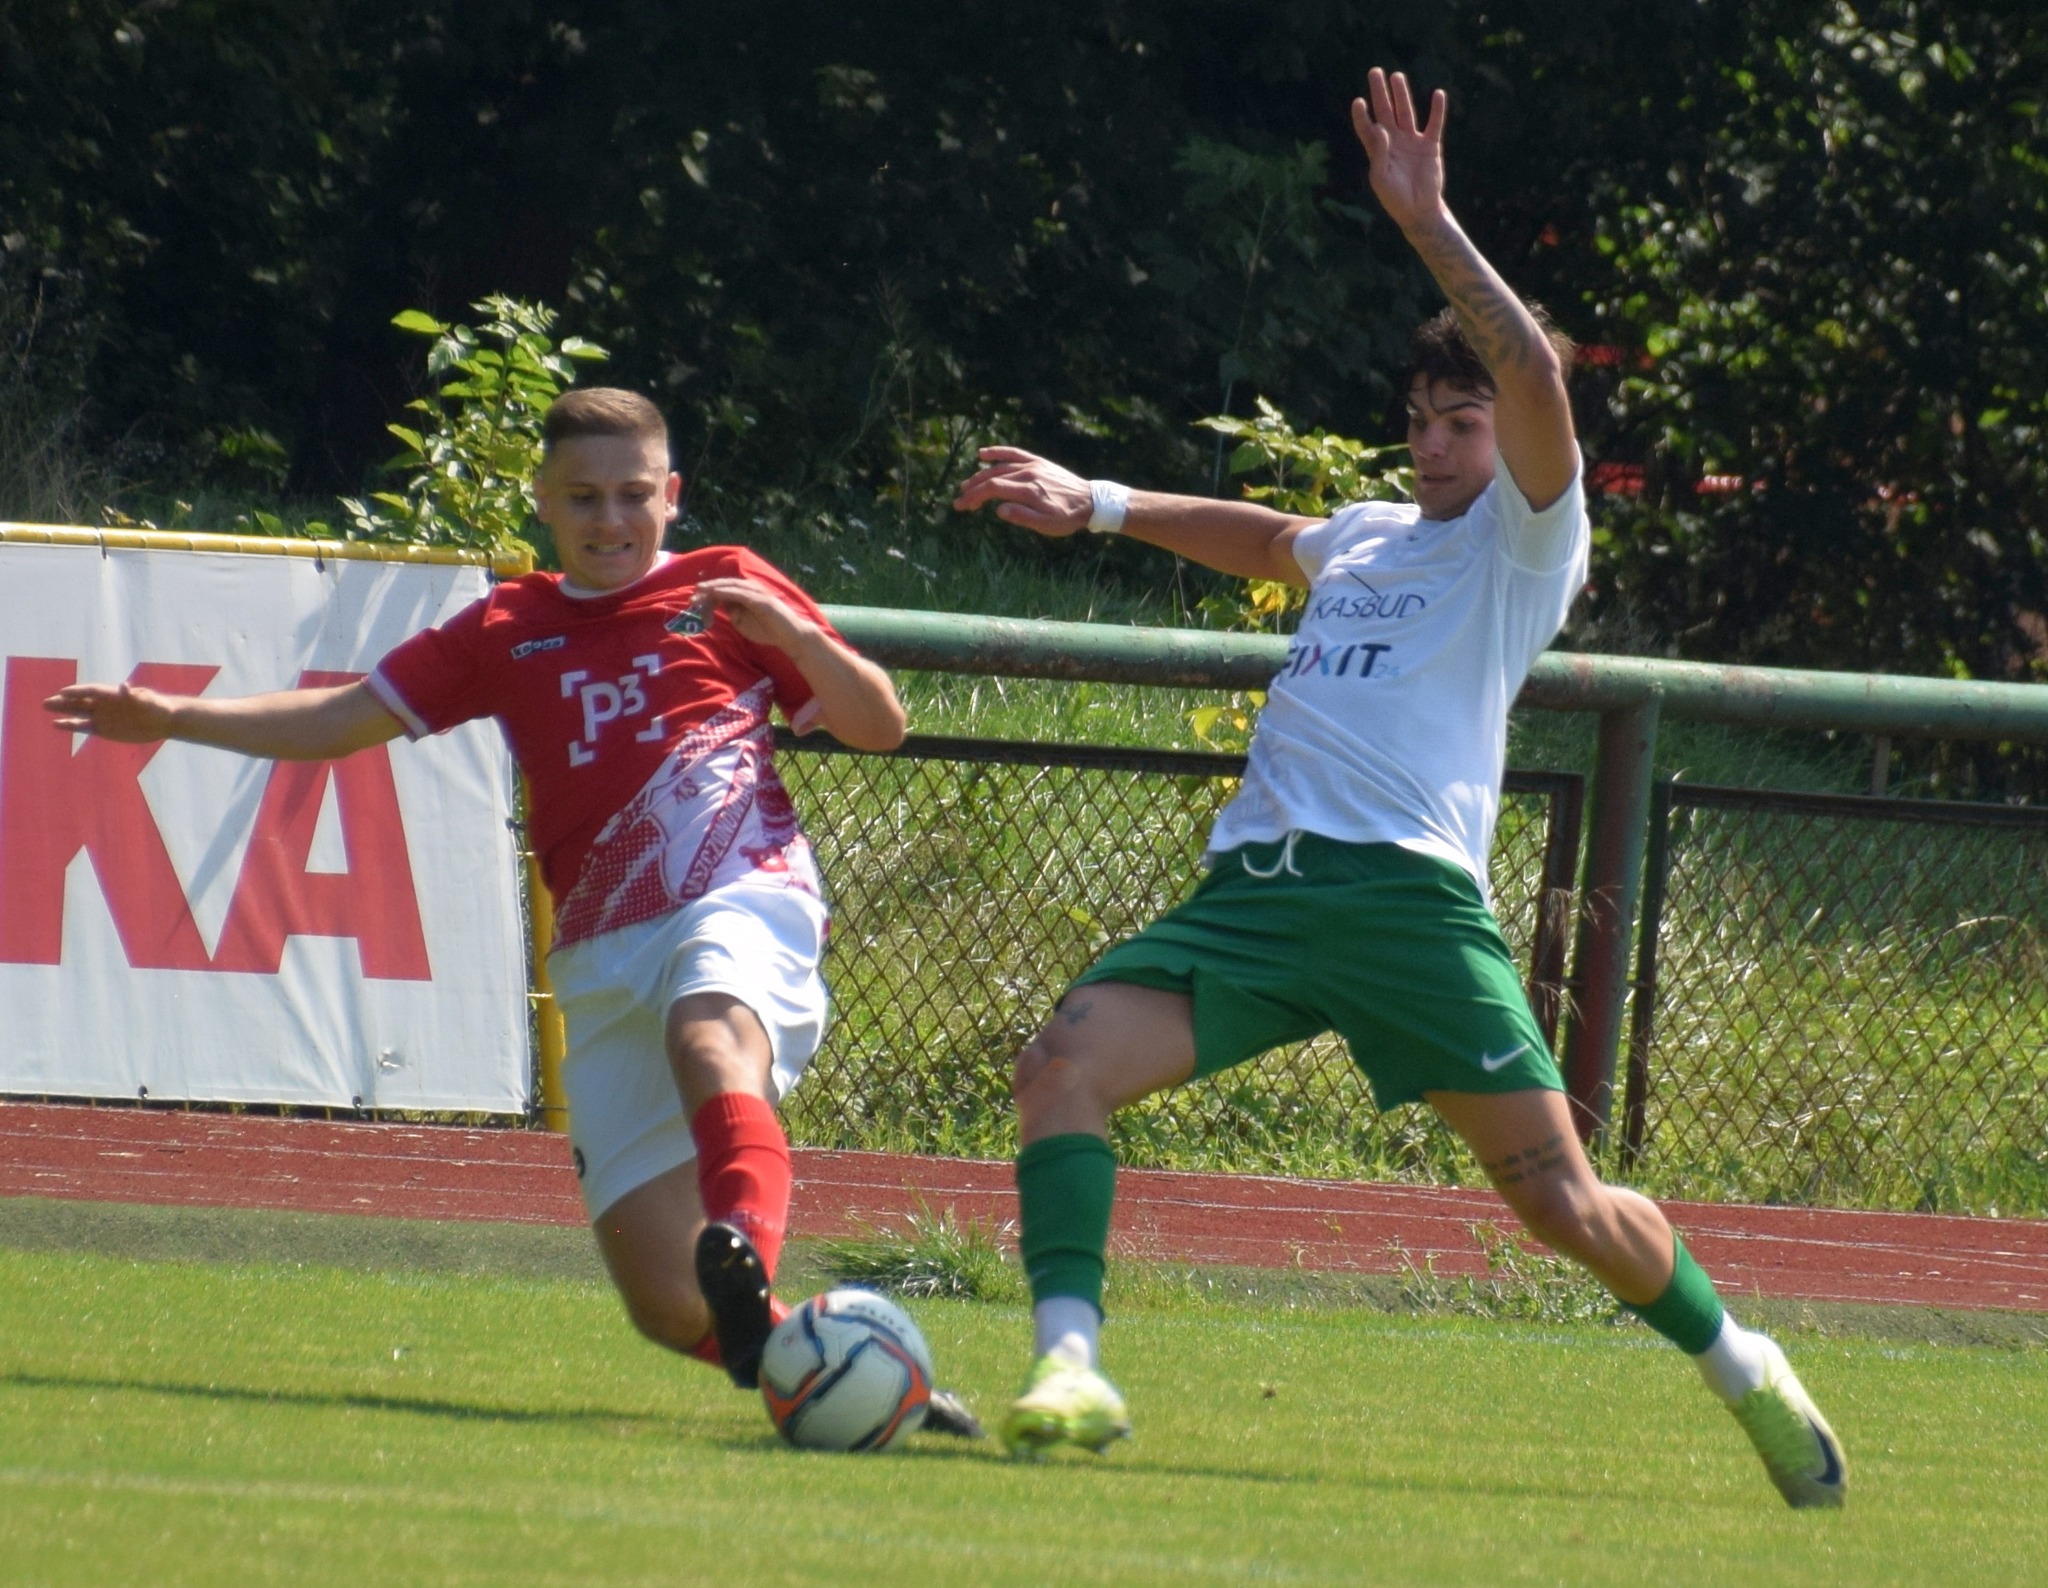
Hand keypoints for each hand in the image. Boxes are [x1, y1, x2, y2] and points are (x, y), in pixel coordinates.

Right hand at [43, 681, 175, 742]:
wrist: (164, 721)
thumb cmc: (158, 706)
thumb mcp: (148, 700)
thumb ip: (135, 695)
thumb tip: (124, 686)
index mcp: (113, 694)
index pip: (92, 691)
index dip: (78, 691)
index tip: (63, 692)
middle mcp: (104, 704)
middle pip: (80, 701)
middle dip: (64, 701)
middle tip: (46, 702)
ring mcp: (103, 716)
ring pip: (78, 713)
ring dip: (63, 711)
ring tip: (47, 708)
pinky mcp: (103, 729)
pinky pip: (83, 727)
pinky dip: (70, 726)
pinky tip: (57, 725)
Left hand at [692, 576, 817, 652]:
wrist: (790, 636)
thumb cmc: (767, 629)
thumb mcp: (742, 621)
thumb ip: (731, 611)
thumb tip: (718, 604)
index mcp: (746, 592)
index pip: (724, 587)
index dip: (709, 590)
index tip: (694, 596)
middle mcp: (751, 588)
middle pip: (725, 584)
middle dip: (708, 587)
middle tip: (693, 594)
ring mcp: (757, 592)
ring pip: (732, 585)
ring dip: (715, 587)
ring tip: (701, 590)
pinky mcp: (762, 600)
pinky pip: (741, 593)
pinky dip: (727, 592)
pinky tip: (716, 593)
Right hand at [952, 447, 1091, 536]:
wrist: (1090, 501)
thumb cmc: (1067, 517)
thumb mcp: (1046, 525)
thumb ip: (1022, 517)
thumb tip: (998, 510)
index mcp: (1028, 490)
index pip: (993, 489)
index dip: (974, 496)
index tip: (961, 505)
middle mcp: (1028, 473)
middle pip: (992, 477)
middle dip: (973, 488)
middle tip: (960, 500)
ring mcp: (1033, 465)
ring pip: (1000, 466)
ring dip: (981, 475)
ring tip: (967, 485)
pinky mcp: (1038, 461)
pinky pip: (1014, 453)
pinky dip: (997, 452)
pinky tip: (982, 454)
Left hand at [1352, 68, 1447, 234]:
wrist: (1419, 211)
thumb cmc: (1395, 198)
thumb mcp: (1381, 178)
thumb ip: (1378, 153)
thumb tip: (1380, 127)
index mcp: (1378, 151)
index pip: (1367, 128)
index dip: (1362, 116)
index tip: (1358, 101)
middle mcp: (1394, 141)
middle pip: (1385, 111)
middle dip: (1380, 92)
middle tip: (1374, 71)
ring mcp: (1412, 141)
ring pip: (1406, 112)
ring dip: (1401, 94)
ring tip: (1397, 76)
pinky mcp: (1431, 145)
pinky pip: (1434, 124)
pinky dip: (1437, 110)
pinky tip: (1438, 94)